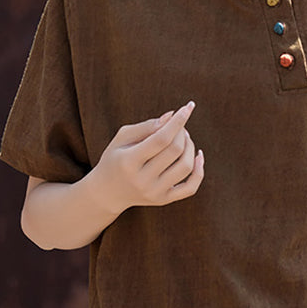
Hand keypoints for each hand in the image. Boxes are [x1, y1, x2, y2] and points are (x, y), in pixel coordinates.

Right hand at [89, 101, 204, 213]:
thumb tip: (172, 116)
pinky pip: (191, 187)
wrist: (107, 193)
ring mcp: (154, 193)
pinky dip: (199, 170)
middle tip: (179, 125)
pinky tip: (198, 156)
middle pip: (174, 150)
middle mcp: (142, 180)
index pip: (160, 139)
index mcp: (129, 162)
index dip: (177, 122)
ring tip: (184, 138)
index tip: (188, 107)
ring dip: (190, 147)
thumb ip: (147, 126)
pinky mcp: (164, 200)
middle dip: (182, 132)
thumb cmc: (116, 158)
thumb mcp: (122, 138)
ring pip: (185, 167)